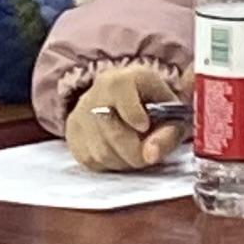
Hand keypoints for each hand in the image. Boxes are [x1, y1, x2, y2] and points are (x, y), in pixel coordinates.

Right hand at [66, 63, 186, 172]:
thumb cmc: (153, 107)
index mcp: (121, 79)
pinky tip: (119, 153)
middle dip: (135, 152)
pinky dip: (109, 164)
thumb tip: (151, 155)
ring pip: (101, 151)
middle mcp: (95, 93)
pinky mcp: (72, 135)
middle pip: (111, 131)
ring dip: (123, 161)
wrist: (125, 104)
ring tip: (135, 152)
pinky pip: (90, 160)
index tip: (145, 125)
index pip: (118, 90)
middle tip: (148, 156)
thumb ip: (168, 132)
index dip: (132, 112)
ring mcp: (79, 114)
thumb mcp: (171, 112)